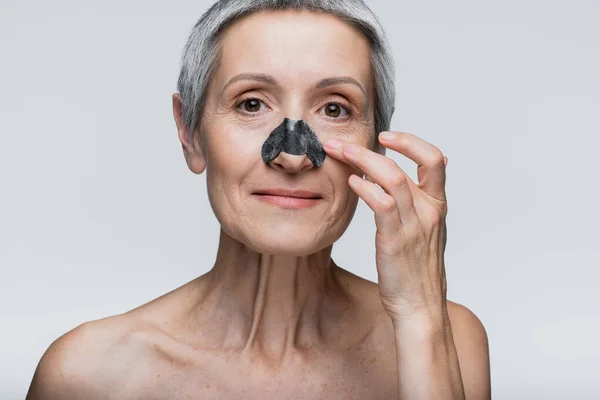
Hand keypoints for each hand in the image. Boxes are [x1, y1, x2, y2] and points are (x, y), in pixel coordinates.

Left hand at [322, 132, 448, 322]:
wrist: (420, 306)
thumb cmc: (416, 270)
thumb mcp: (424, 231)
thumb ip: (417, 202)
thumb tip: (403, 176)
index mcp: (437, 205)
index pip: (435, 159)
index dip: (411, 141)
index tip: (386, 136)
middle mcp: (429, 210)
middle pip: (408, 162)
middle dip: (374, 147)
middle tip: (343, 143)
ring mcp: (414, 225)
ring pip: (391, 177)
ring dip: (362, 161)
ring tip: (339, 154)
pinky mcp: (396, 240)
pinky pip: (382, 204)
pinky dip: (365, 189)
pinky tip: (350, 183)